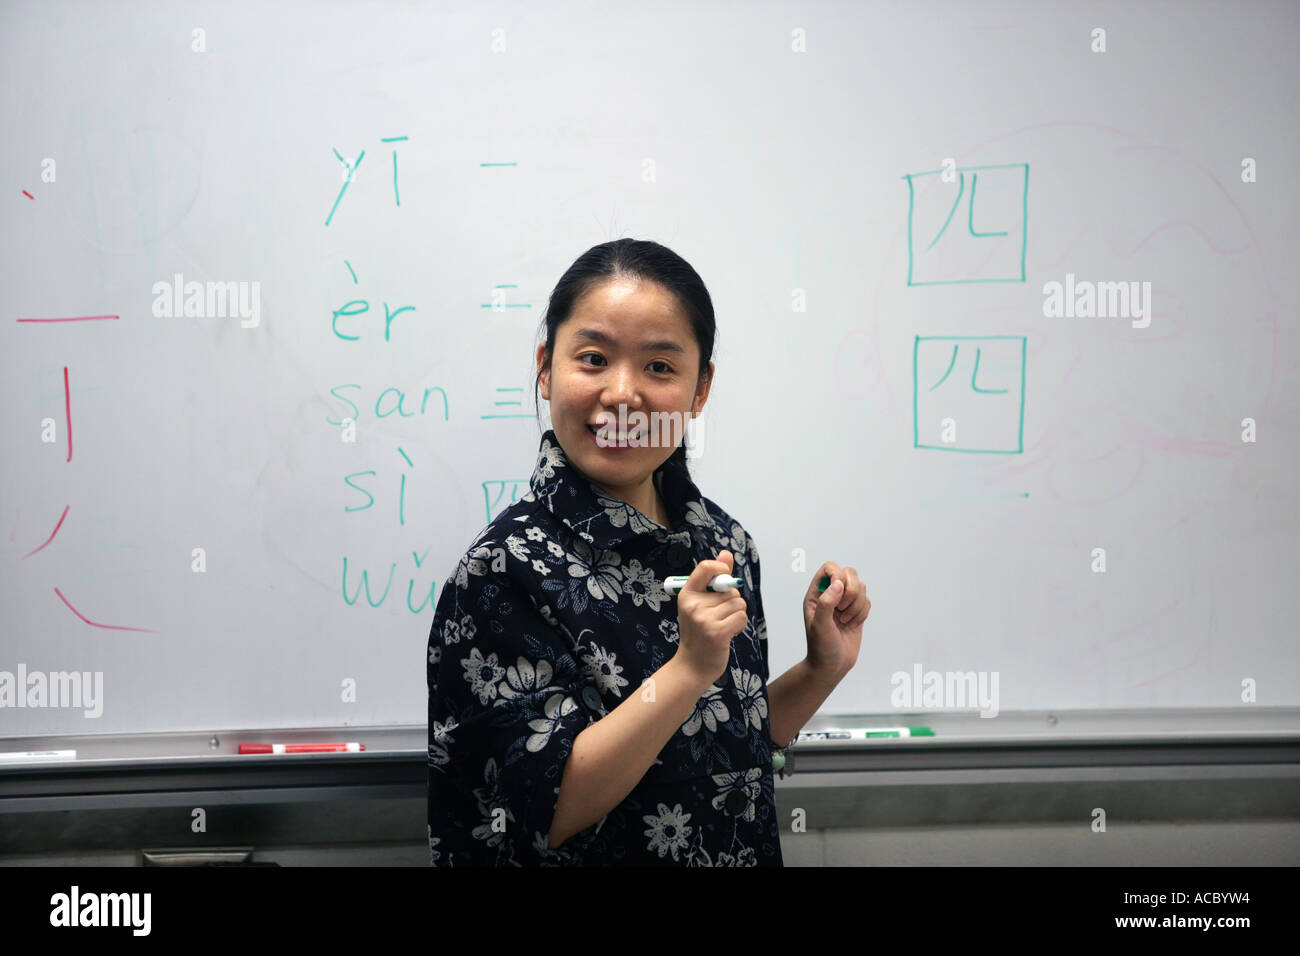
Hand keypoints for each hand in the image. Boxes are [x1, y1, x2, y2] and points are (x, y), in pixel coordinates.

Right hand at [672, 550, 747, 685]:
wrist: (693, 664)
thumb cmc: (699, 631)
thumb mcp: (700, 603)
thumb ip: (715, 578)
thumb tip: (727, 553)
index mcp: (687, 594)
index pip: (706, 567)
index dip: (721, 567)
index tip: (724, 576)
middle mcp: (693, 605)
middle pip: (730, 589)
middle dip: (732, 601)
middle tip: (719, 616)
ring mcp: (704, 619)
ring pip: (738, 603)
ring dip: (737, 614)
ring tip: (723, 625)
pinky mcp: (717, 632)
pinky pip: (741, 617)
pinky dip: (740, 624)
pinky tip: (729, 633)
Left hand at [802, 562, 868, 678]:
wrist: (832, 666)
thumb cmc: (821, 648)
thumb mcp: (819, 626)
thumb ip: (826, 603)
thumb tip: (838, 584)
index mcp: (816, 593)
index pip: (829, 568)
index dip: (838, 575)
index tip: (839, 593)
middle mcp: (830, 594)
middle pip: (849, 573)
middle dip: (852, 591)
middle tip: (842, 610)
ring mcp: (844, 602)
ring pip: (861, 587)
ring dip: (857, 605)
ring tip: (845, 621)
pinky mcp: (856, 611)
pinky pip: (867, 601)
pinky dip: (863, 613)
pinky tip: (852, 625)